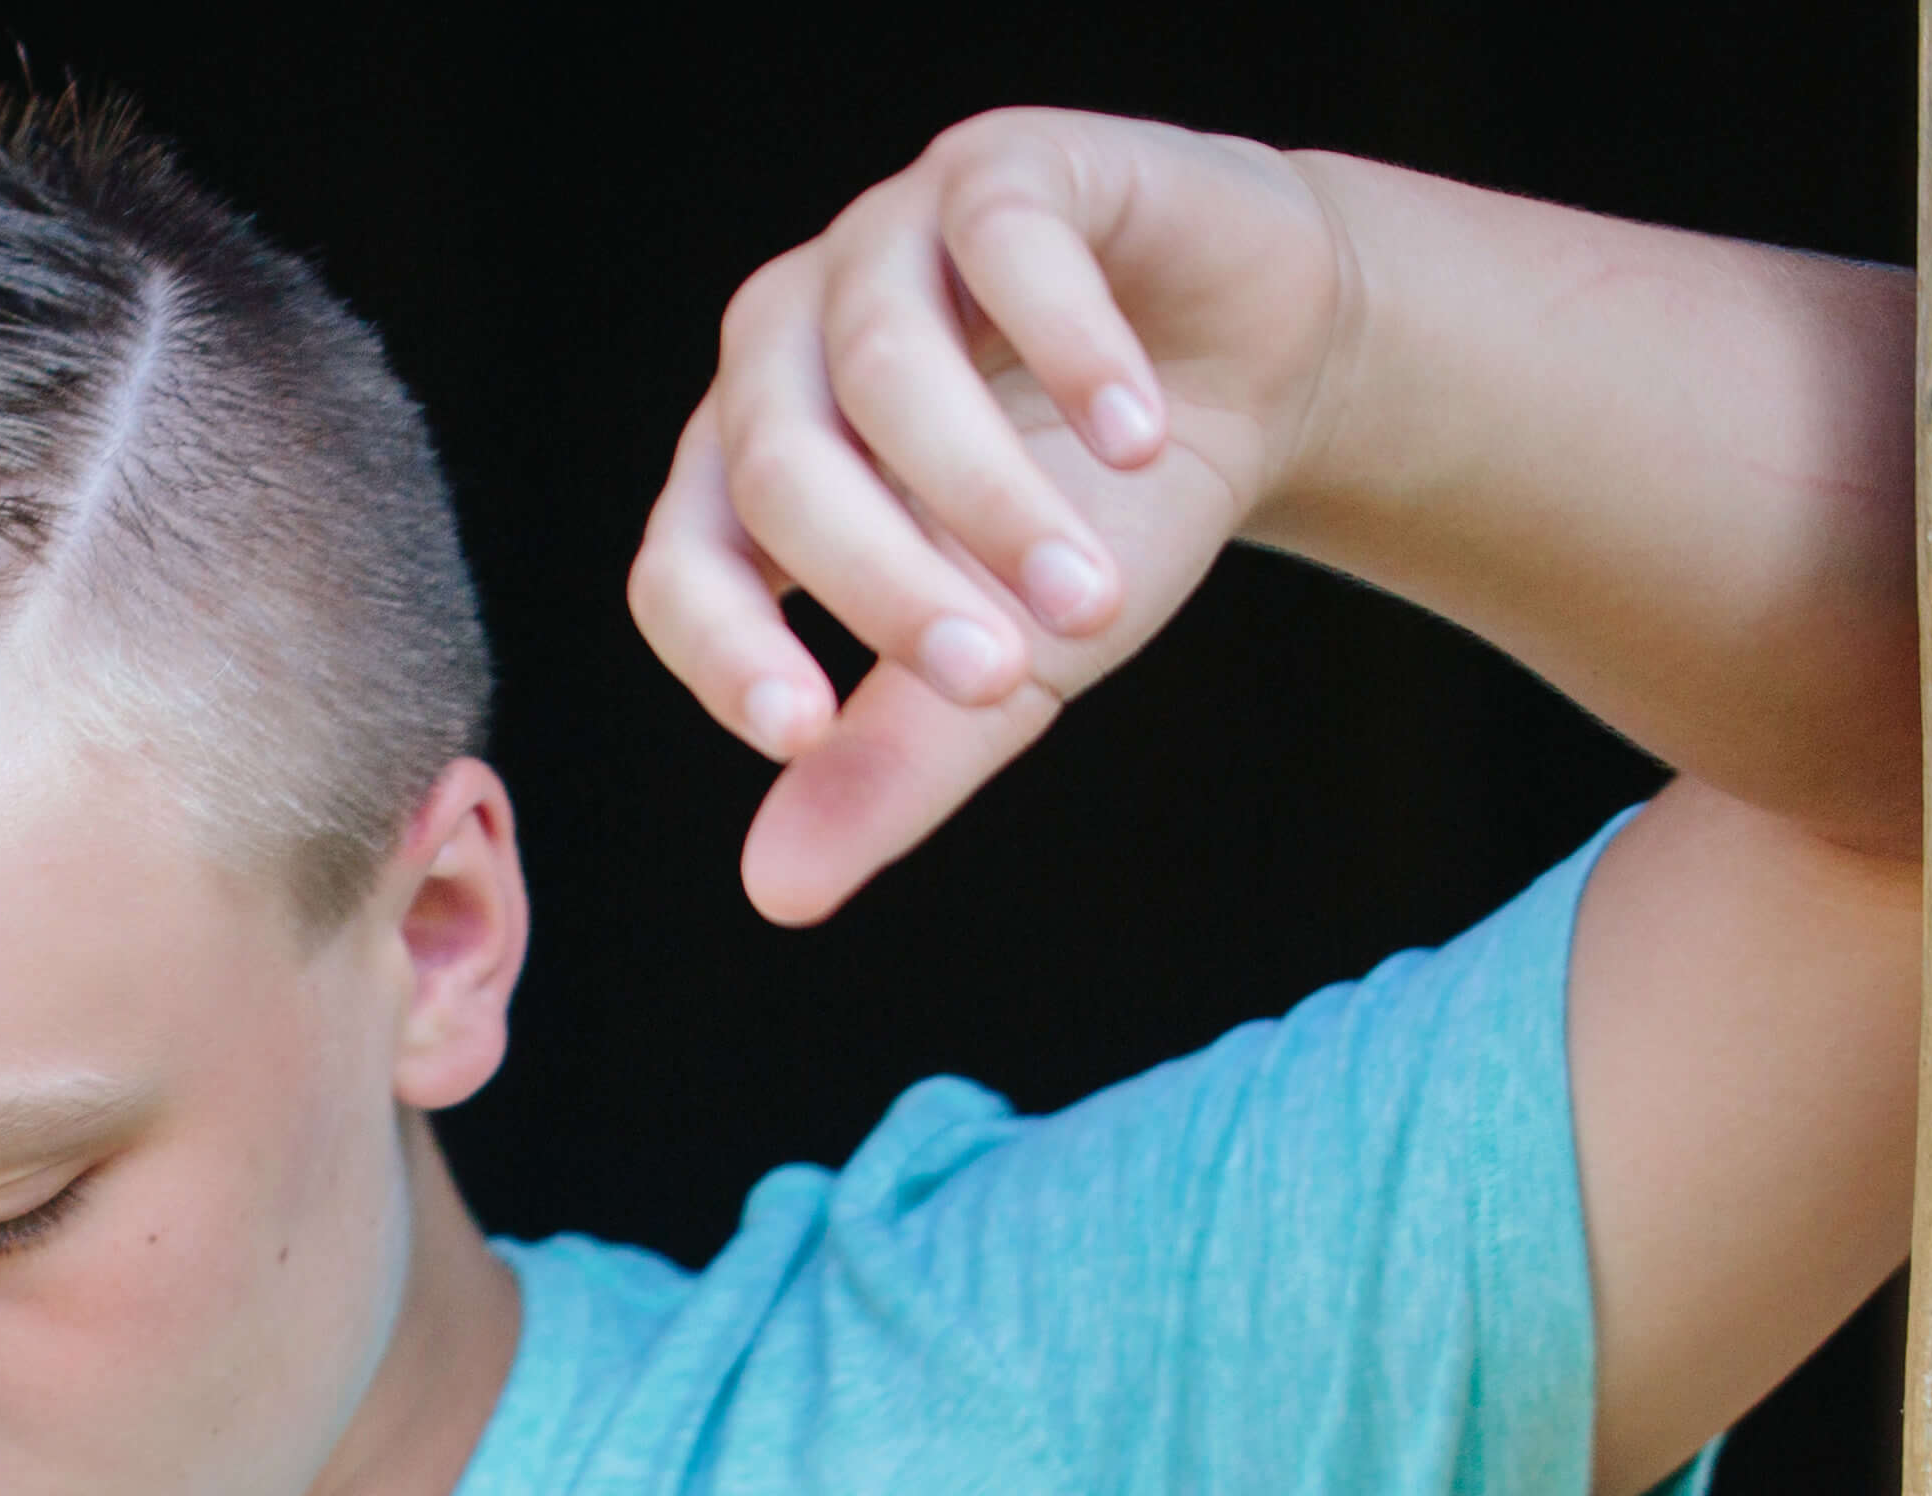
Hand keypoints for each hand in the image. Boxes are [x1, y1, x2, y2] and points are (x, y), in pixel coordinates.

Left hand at [631, 112, 1357, 924]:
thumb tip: (776, 894)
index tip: (806, 733)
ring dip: (992, 497)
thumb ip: (892, 767)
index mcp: (748, 469)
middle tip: (1008, 678)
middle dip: (892, 590)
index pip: (678, 562)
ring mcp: (887, 240)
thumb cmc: (1097, 518)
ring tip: (1094, 594)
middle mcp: (786, 346)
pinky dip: (1073, 346)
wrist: (1253, 371)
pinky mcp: (1006, 166)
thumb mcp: (1004, 661)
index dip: (724, 648)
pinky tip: (1141, 430)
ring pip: (888, 367)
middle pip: (781, 472)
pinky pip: (1005, 240)